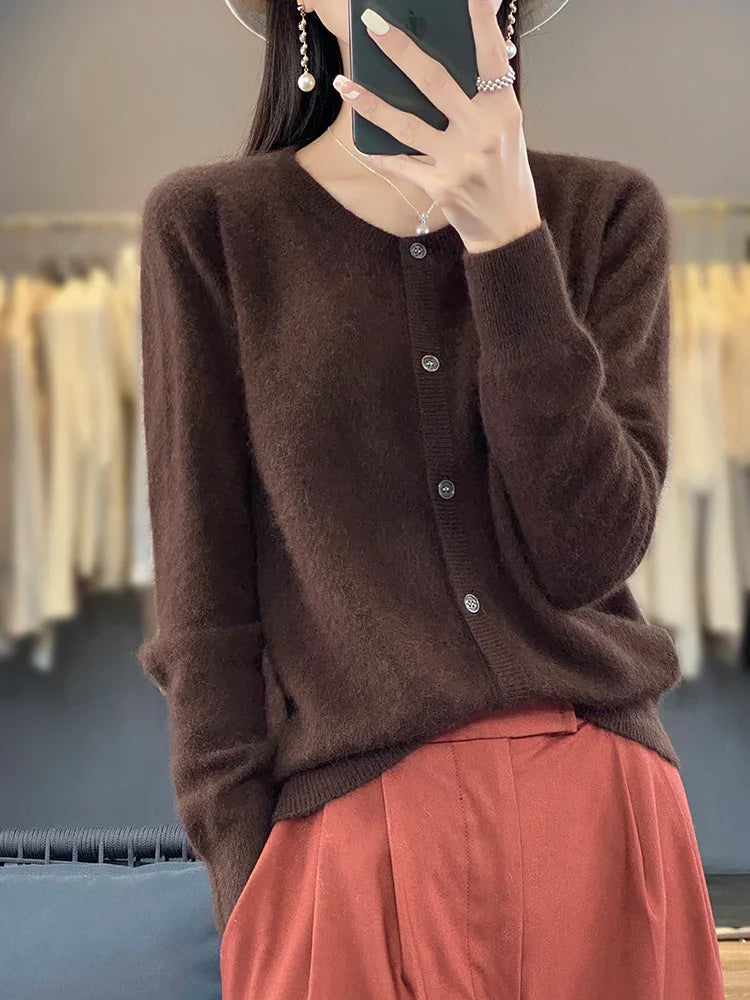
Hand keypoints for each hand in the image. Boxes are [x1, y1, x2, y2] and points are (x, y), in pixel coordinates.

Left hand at [333, 0, 541, 252]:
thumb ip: (484, 93)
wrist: (507, 226)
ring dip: (371, 103)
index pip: (490, 57)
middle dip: (401, 50)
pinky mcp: (440, 187)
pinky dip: (380, 151)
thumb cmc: (504, 169)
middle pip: (435, 83)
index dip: (481, 22)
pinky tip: (360, 139)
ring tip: (345, 84)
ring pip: (406, 125)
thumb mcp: (506, 127)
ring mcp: (459, 161)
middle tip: (374, 24)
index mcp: (503, 109)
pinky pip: (401, 163)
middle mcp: (482, 132)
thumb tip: (457, 55)